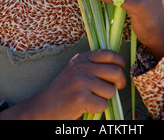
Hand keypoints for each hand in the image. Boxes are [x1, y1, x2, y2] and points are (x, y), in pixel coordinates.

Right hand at [0, 49, 125, 119]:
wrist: (42, 107)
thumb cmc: (63, 91)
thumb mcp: (76, 70)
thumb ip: (93, 66)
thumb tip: (120, 68)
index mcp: (81, 58)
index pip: (110, 54)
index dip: (120, 63)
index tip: (121, 70)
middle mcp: (81, 67)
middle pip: (116, 72)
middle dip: (119, 83)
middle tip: (114, 89)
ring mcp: (81, 81)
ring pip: (111, 91)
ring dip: (105, 98)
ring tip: (91, 98)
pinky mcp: (80, 98)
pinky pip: (103, 105)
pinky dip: (98, 109)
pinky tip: (86, 106)